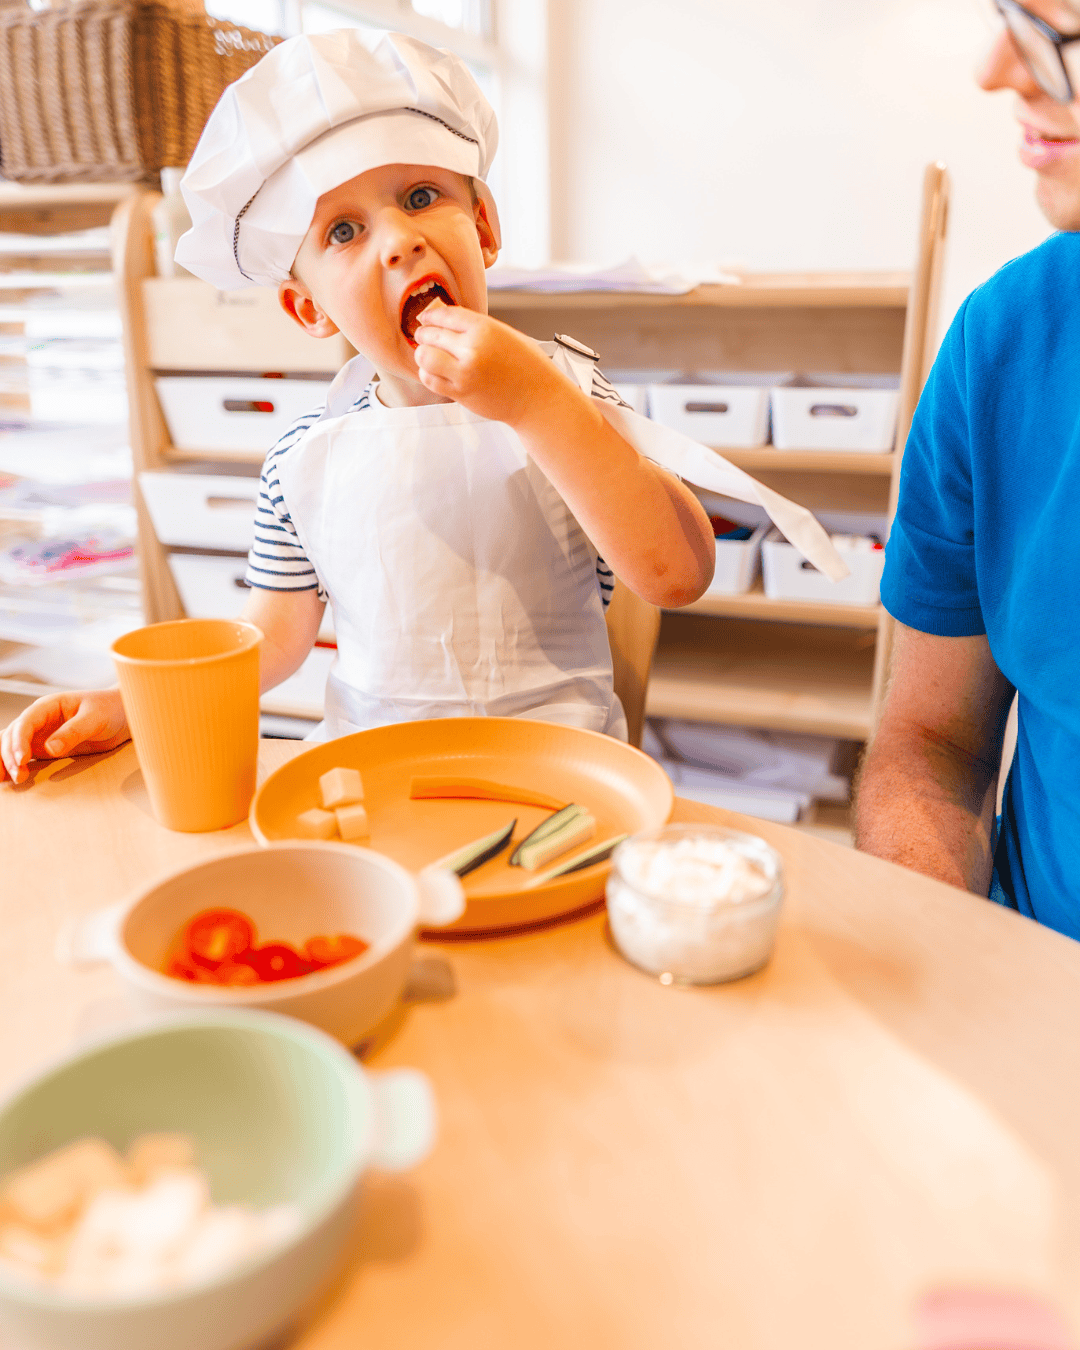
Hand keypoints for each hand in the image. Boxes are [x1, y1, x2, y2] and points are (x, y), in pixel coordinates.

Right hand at [0, 689, 129, 784]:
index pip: (25, 722)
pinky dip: (14, 765)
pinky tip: (8, 778)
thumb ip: (74, 732)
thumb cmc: (110, 709)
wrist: (123, 715)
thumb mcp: (95, 718)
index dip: (19, 740)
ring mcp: (40, 734)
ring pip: (12, 746)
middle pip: (12, 735)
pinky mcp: (45, 748)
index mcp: (49, 706)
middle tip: (18, 776)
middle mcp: (40, 719)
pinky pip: (23, 756)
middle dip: (9, 755)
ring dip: (6, 761)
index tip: (22, 759)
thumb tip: (50, 749)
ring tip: (9, 780)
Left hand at [413, 301, 565, 426]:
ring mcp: (464, 372)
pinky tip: (437, 372)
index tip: (426, 319)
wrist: (537, 397)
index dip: (430, 316)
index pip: (444, 315)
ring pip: (424, 357)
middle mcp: (472, 348)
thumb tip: (445, 320)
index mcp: (484, 328)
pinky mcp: (460, 392)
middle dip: (424, 335)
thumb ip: (475, 327)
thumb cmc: (525, 365)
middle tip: (426, 338)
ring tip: (431, 356)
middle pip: (430, 334)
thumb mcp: (504, 334)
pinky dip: (428, 374)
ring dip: (424, 355)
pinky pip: (430, 379)